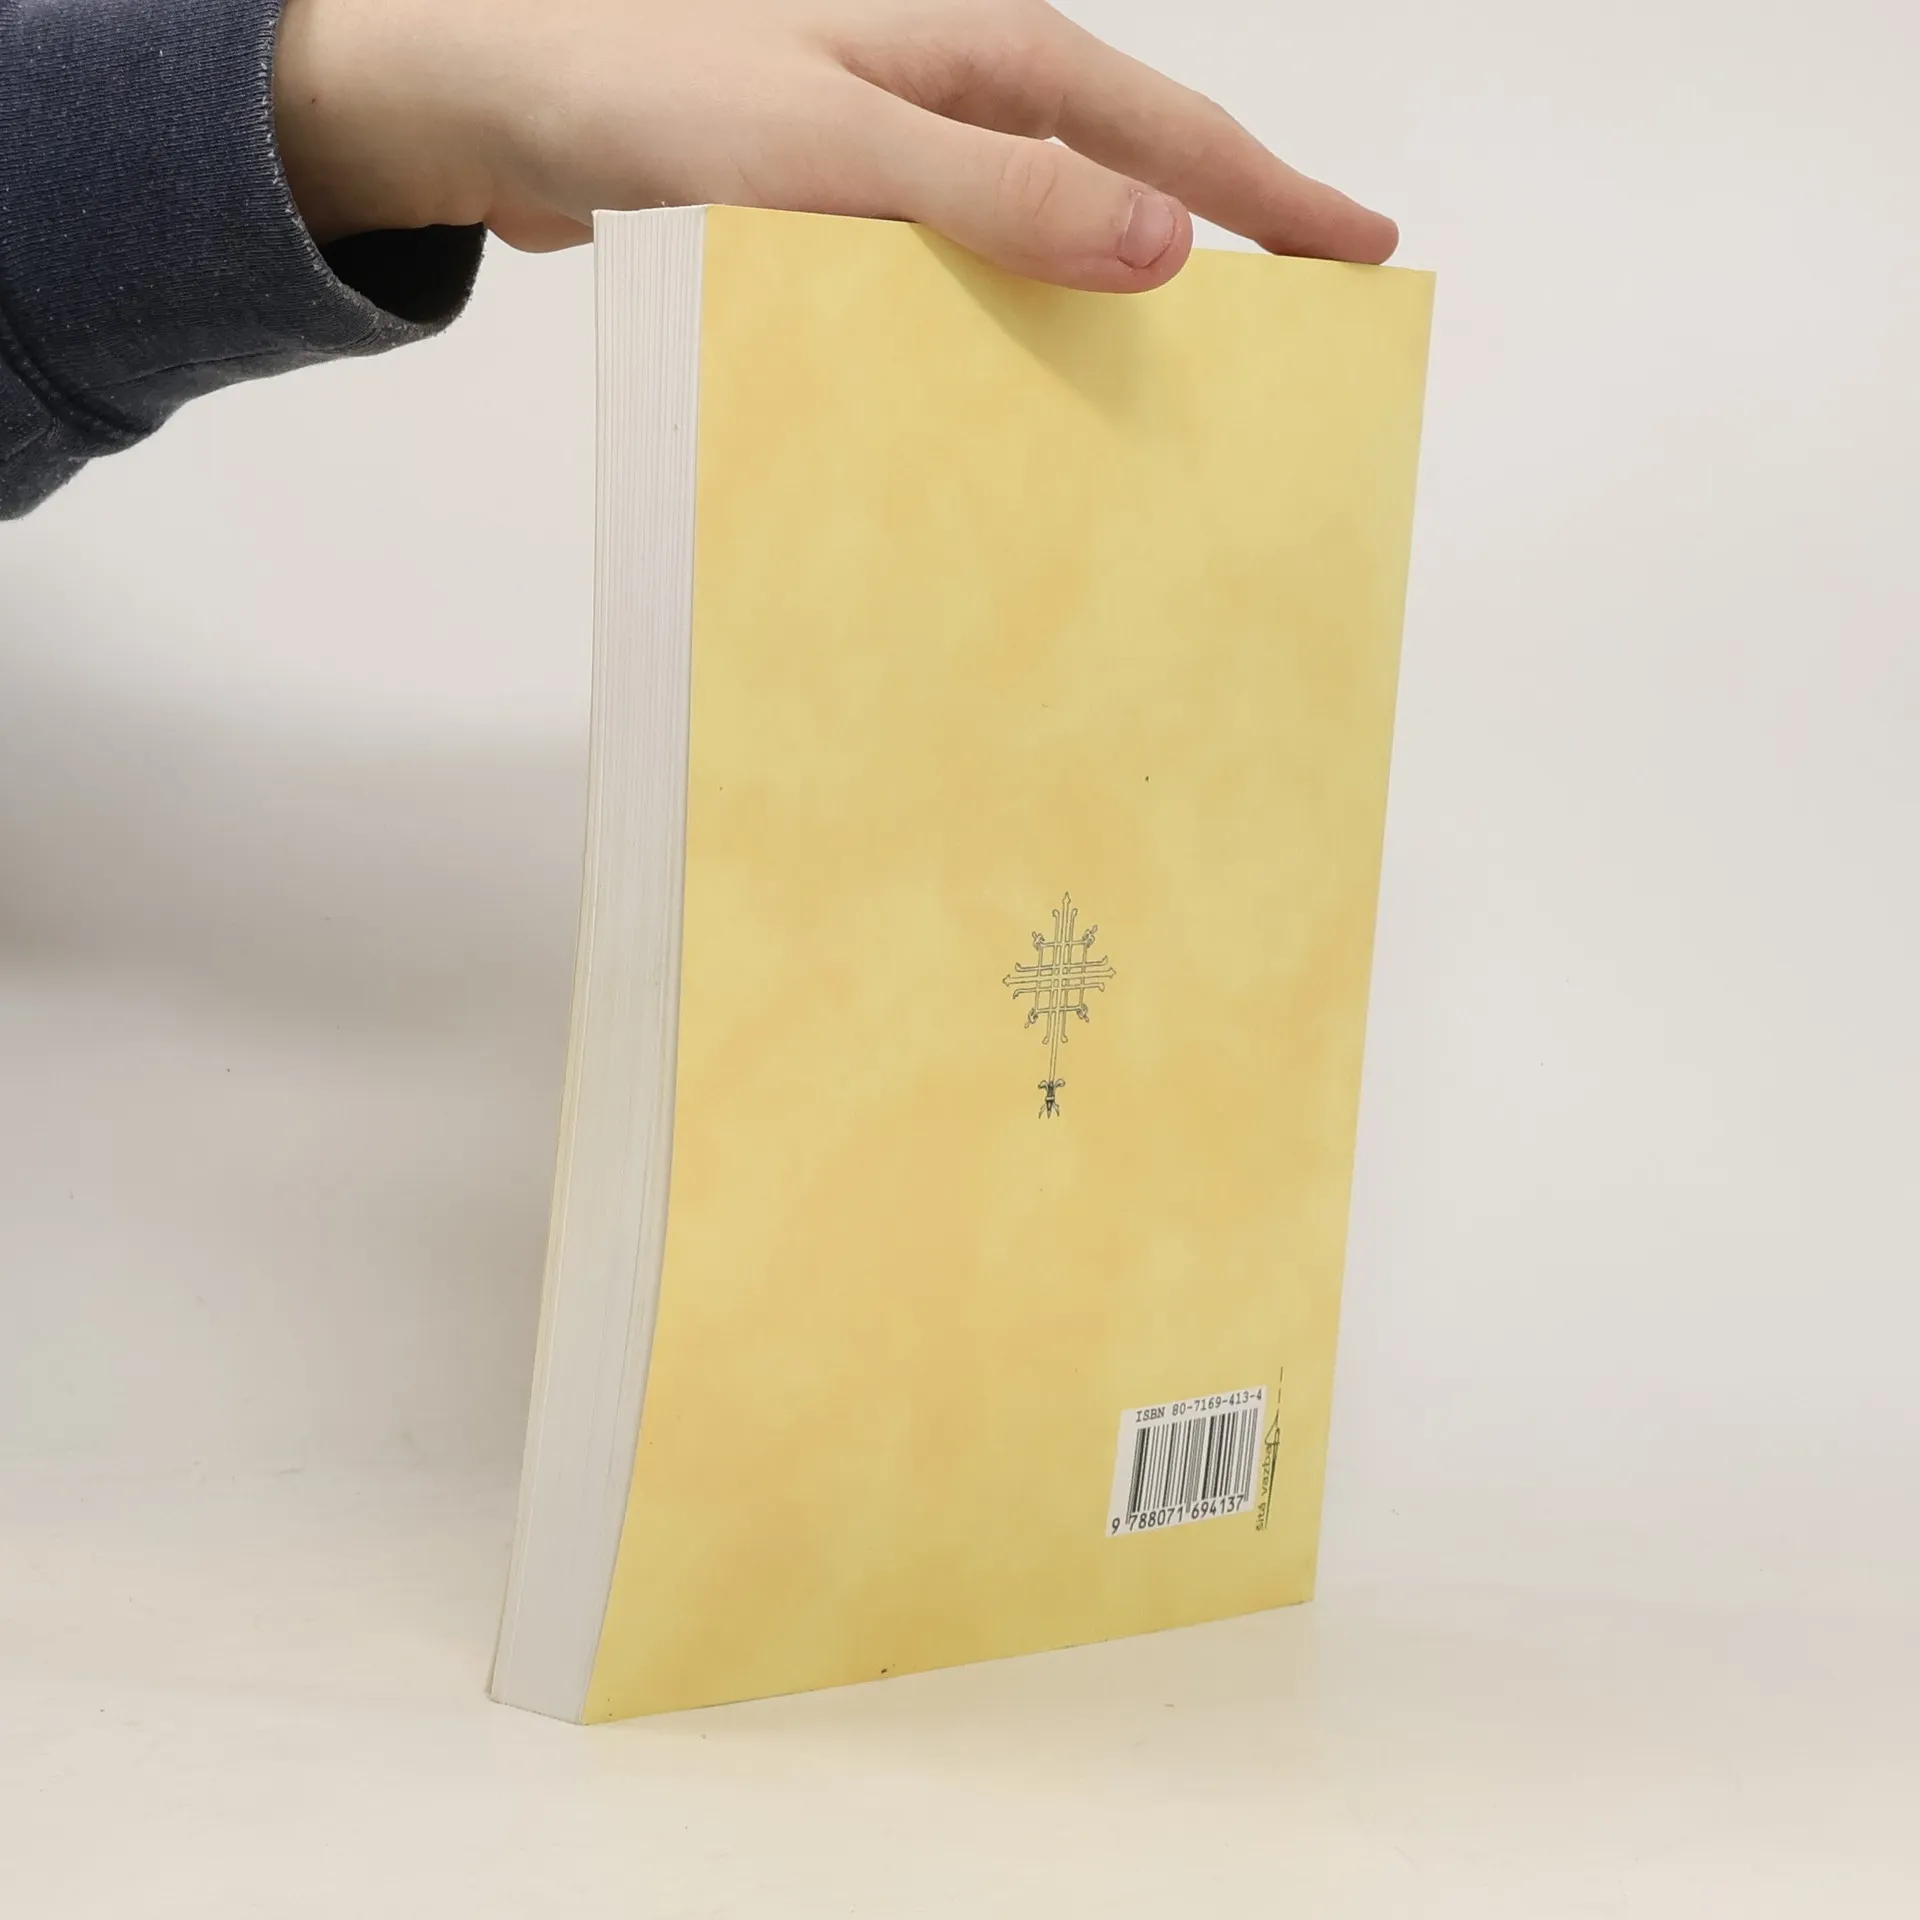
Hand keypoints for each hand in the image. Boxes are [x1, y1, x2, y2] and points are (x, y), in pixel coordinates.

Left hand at [274, 0, 1395, 293]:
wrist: (488, 99)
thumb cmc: (642, 87)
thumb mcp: (831, 143)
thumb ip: (992, 193)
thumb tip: (1162, 243)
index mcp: (976, 54)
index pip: (1166, 129)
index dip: (1272, 195)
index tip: (1366, 252)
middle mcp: (949, 96)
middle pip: (1123, 174)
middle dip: (1214, 249)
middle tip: (1292, 338)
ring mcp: (893, 155)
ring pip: (1039, 236)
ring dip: (1103, 304)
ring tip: (1166, 394)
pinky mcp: (835, 215)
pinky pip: (951, 277)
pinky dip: (997, 331)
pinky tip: (1004, 397)